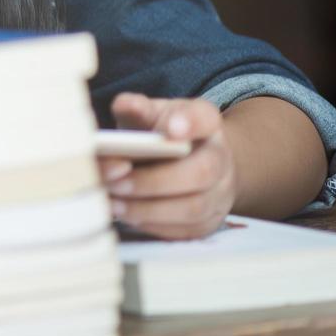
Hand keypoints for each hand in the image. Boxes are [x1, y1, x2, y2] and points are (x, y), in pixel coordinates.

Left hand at [100, 93, 236, 239]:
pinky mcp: (210, 222)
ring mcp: (221, 192)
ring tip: (114, 203)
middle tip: (116, 182)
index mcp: (205, 122)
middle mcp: (220, 157)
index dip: (190, 123)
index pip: (205, 117)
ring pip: (194, 208)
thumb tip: (125, 105)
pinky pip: (186, 231)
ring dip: (149, 209)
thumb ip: (136, 109)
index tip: (170, 128)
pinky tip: (127, 216)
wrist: (187, 161)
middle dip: (154, 181)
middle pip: (201, 172)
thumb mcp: (148, 114)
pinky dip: (153, 225)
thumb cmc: (158, 134)